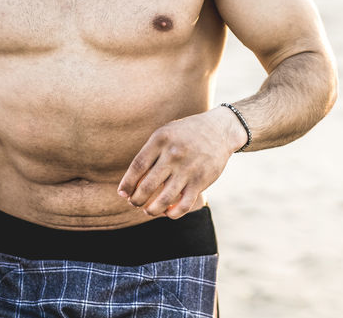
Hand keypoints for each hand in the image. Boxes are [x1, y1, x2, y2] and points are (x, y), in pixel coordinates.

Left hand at [118, 108, 243, 218]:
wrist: (219, 129)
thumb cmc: (186, 133)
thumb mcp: (166, 134)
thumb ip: (150, 153)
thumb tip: (132, 182)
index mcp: (161, 140)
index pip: (137, 167)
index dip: (127, 184)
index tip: (122, 194)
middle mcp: (174, 154)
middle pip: (147, 186)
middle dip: (136, 200)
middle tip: (134, 203)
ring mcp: (188, 169)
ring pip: (163, 200)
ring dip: (151, 210)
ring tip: (148, 210)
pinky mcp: (201, 181)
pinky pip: (183, 205)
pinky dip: (172, 213)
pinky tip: (168, 211)